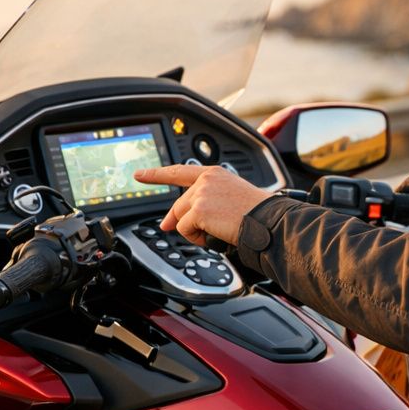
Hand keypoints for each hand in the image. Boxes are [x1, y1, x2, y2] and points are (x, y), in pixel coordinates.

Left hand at [134, 165, 272, 247]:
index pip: (179, 172)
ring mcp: (201, 193)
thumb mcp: (231, 198)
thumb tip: (183, 218)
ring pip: (180, 218)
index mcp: (214, 174)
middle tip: (177, 228)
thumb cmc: (256, 214)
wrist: (267, 221)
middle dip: (176, 220)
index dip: (157, 174)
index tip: (141, 174)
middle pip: (179, 205)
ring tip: (217, 231)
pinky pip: (185, 229)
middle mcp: (206, 180)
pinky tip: (214, 235)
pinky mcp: (199, 209)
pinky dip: (197, 238)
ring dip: (194, 230)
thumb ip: (208, 200)